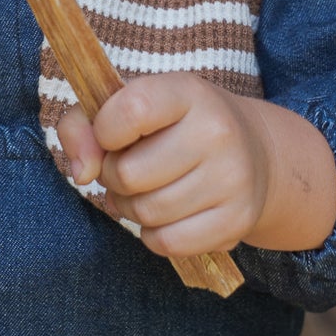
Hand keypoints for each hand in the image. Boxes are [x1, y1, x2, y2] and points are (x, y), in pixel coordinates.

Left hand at [57, 71, 275, 259]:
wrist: (255, 152)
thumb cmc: (174, 125)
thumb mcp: (131, 103)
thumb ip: (83, 125)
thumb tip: (80, 173)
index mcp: (188, 92)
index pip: (131, 110)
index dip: (104, 130)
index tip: (111, 134)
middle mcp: (217, 132)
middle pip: (128, 173)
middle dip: (113, 176)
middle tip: (127, 168)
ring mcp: (232, 178)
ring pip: (146, 212)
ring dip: (130, 207)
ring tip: (144, 189)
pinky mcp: (237, 221)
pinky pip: (167, 243)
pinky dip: (153, 234)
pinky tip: (165, 214)